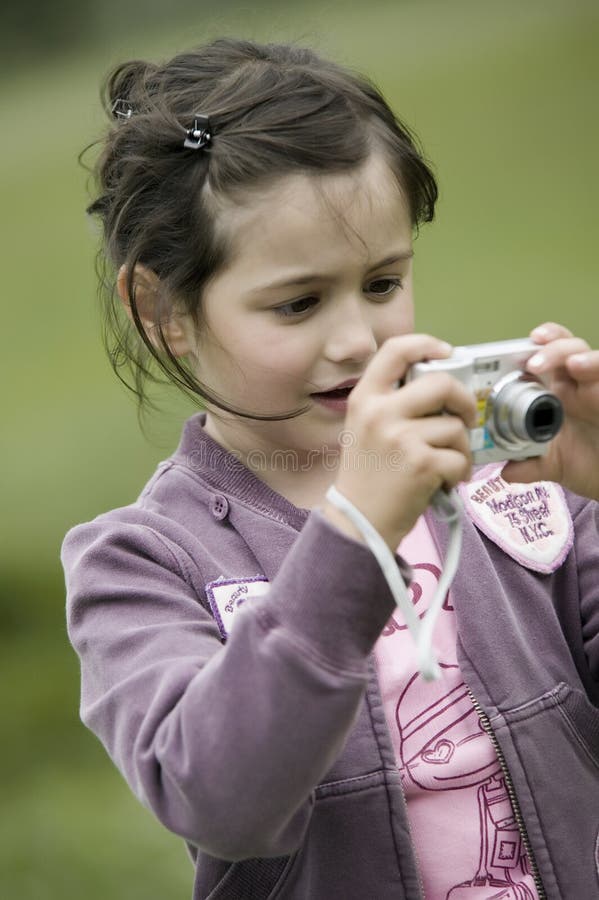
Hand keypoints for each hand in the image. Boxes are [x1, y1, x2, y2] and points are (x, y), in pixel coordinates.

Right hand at [322, 334, 476, 549]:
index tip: (445, 353)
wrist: (358, 523)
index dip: (426, 344)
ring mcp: (400, 437)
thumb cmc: (369, 477)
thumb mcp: (367, 428)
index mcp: (364, 399)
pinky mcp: (421, 464)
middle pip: (441, 383)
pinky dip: (458, 472)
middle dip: (463, 401)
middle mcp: (379, 413)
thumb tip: (444, 384)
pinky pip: (460, 457)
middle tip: (464, 418)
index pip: (395, 350)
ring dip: (460, 449)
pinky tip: (442, 482)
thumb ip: (395, 403)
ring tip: (443, 465)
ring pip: (456, 426)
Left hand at [501, 322, 598, 499]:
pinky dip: (597, 365)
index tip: (511, 351)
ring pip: (588, 354)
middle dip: (550, 347)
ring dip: (573, 353)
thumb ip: (528, 466)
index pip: (543, 357)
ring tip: (570, 364)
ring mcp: (597, 387)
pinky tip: (583, 368)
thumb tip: (506, 470)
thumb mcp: (552, 466)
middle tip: (533, 363)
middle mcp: (577, 384)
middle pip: (565, 348)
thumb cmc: (586, 463)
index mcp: (556, 393)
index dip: (531, 348)